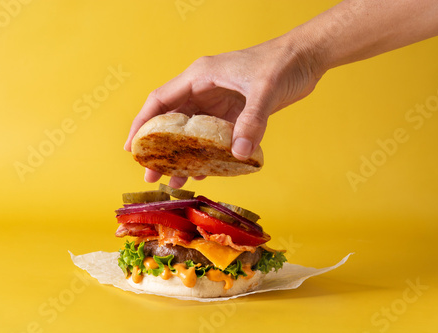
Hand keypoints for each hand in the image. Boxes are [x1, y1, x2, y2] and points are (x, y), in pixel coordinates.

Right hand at [125, 29, 324, 187]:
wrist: (305, 58)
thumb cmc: (282, 63)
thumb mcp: (265, 90)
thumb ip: (252, 121)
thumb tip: (239, 153)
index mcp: (200, 76)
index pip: (160, 101)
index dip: (142, 124)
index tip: (132, 148)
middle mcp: (203, 90)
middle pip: (172, 122)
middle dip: (159, 148)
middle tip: (151, 174)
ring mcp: (217, 103)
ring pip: (190, 133)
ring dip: (182, 156)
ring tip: (173, 181)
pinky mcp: (233, 113)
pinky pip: (212, 138)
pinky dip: (206, 154)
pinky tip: (203, 172)